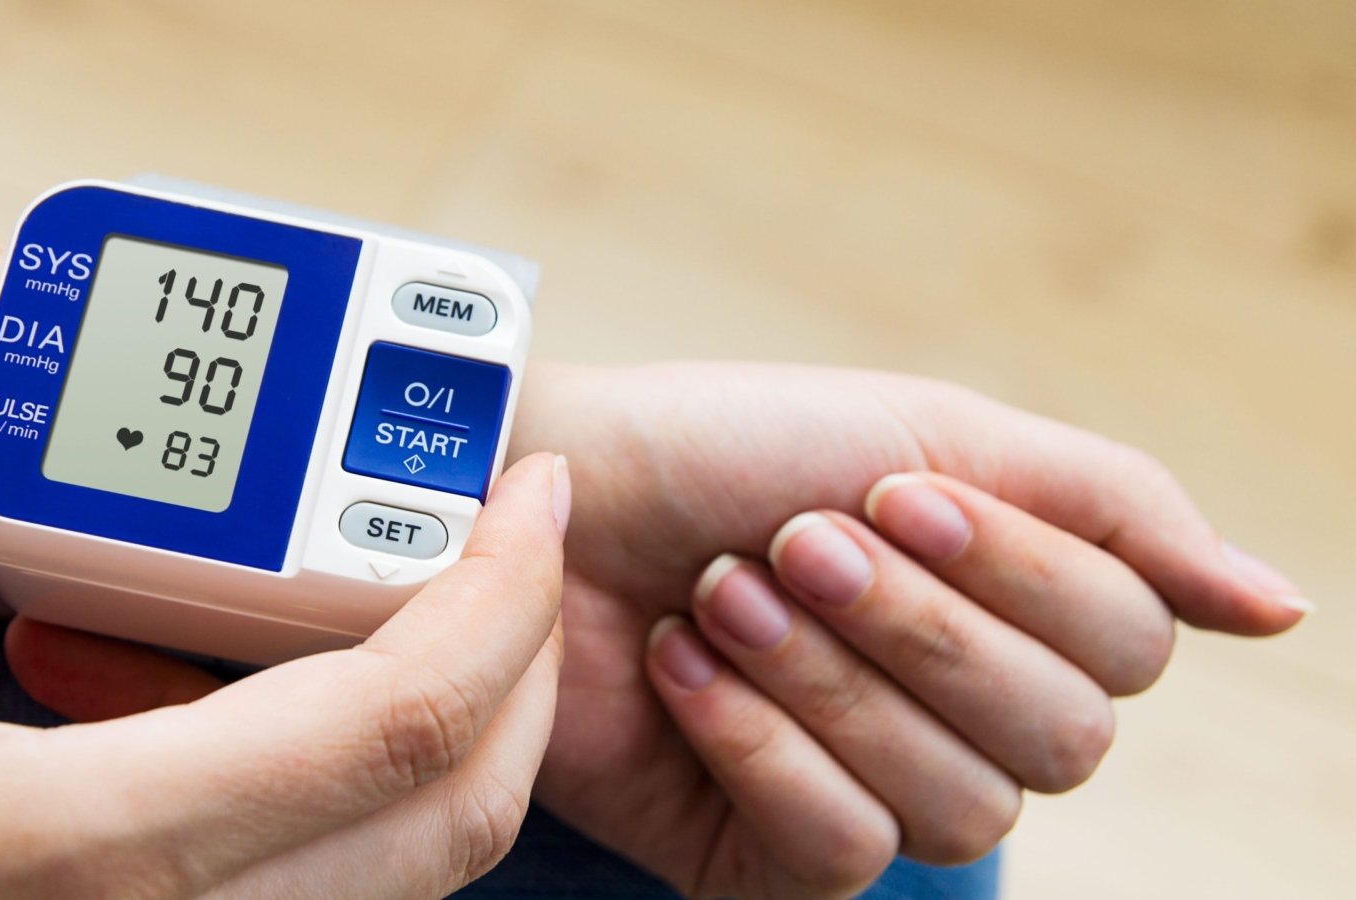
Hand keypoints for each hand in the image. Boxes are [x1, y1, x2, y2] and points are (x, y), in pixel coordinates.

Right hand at [0, 291, 570, 897]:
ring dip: (471, 722)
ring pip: (418, 862)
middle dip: (525, 659)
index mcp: (90, 845)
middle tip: (516, 535)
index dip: (499, 597)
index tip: (531, 488)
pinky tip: (314, 688)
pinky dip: (383, 779)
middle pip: (457, 806)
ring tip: (448, 592)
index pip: (390, 723)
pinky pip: (343, 881)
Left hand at [10, 361, 1305, 897]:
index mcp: (1011, 604)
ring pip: (958, 805)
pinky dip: (760, 744)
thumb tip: (1279, 610)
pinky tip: (687, 670)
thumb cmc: (725, 447)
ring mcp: (872, 785)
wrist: (547, 494)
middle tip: (798, 542)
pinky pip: (842, 850)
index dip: (1023, 578)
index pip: (1130, 646)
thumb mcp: (929, 431)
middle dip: (919, 629)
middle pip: (1062, 741)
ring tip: (724, 592)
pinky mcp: (774, 852)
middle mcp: (960, 708)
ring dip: (830, 680)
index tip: (891, 495)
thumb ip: (1111, 509)